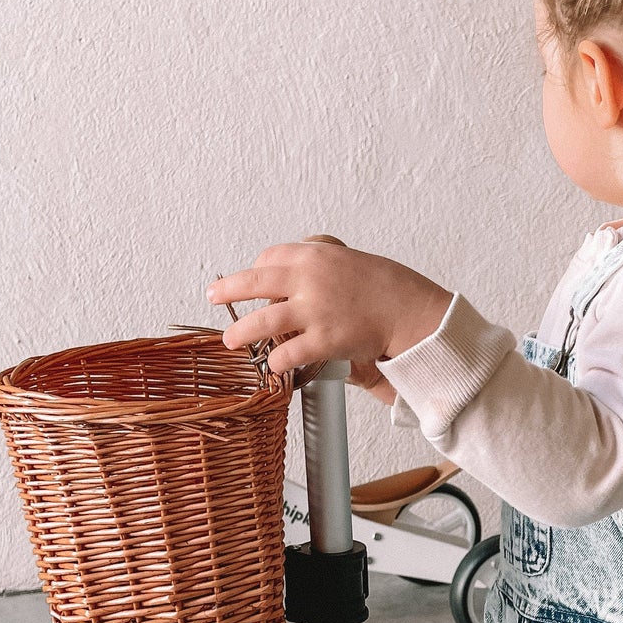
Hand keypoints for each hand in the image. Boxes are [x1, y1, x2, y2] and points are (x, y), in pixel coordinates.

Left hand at [208, 236, 450, 378]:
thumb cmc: (384, 286)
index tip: (251, 278)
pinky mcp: (323, 340)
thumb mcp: (347, 260)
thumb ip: (319, 265)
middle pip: (253, 282)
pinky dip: (277, 361)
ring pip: (263, 322)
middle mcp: (308, 281)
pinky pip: (289, 353)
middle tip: (213, 296)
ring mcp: (314, 311)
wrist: (409, 310)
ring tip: (230, 341)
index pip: (270, 258)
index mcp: (313, 257)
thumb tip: (295, 269)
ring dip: (241, 333)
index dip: (256, 269)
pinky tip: (274, 365)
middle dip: (227, 290)